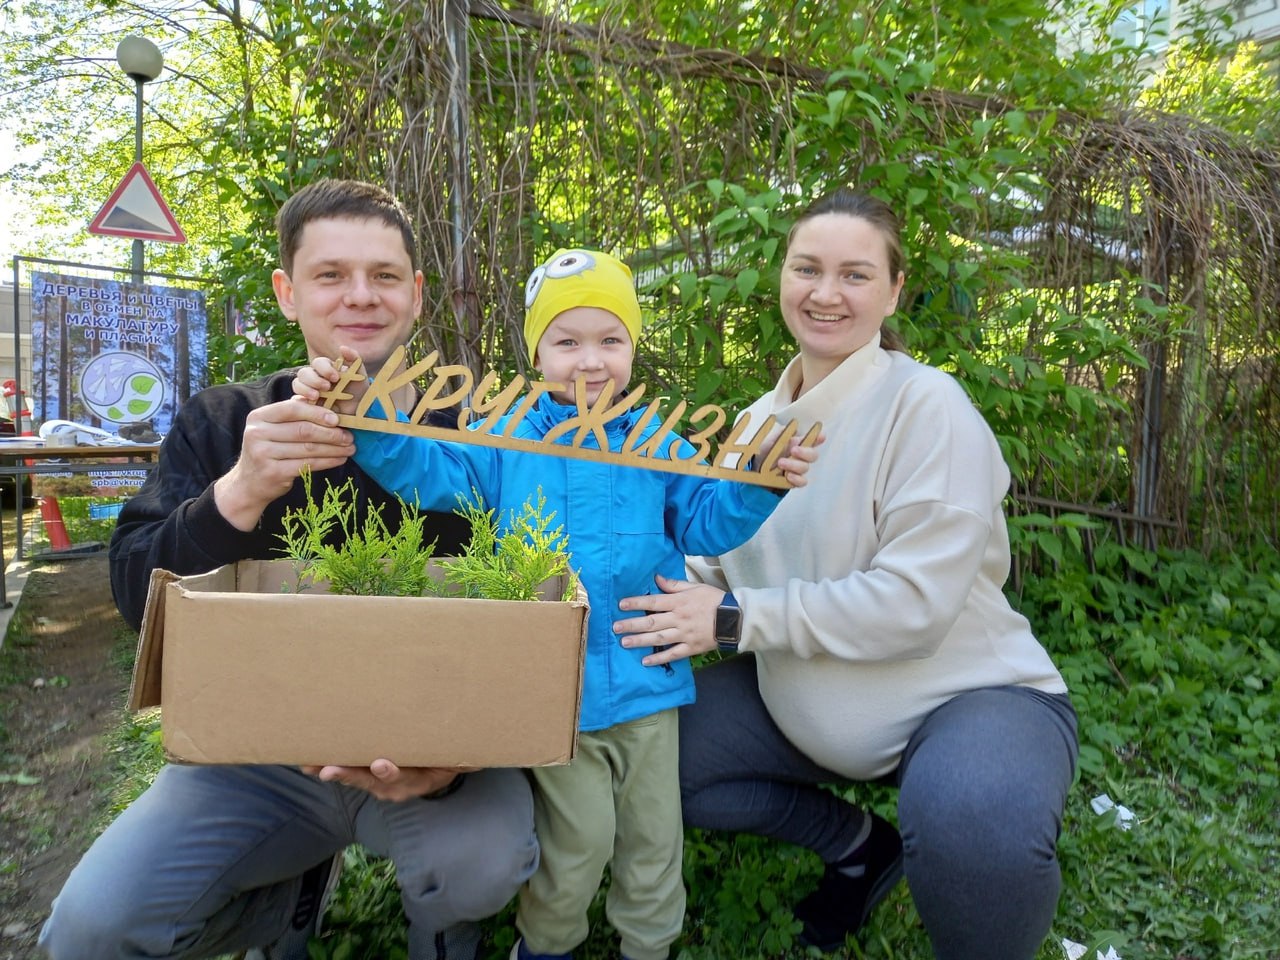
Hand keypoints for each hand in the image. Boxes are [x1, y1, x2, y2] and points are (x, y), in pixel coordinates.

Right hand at [211, 397, 354, 530]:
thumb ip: (292, 413)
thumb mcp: (272, 428)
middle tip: (349, 436)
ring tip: (349, 448)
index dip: (317, 413)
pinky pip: (308, 464)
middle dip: (331, 433)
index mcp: (258, 417)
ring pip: (308, 448)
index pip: (292, 409)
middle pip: (303, 430)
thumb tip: (323, 399)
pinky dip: (328, 461)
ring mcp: (263, 454)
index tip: (337, 419)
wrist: (249, 483)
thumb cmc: (268, 450)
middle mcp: (257, 433)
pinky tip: (340, 459)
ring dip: (334, 448)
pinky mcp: (273, 472)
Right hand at [293, 346, 366, 414]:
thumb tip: (342, 348)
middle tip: (327, 387)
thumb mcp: (359, 375)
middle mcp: (314, 377)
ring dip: (305, 389)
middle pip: (304, 372)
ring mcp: (308, 389)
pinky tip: (312, 403)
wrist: (356, 412)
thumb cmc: (357, 391)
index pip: (318, 363)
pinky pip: (296, 399)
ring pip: (297, 384)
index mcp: (325, 367)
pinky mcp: (305, 402)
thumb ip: (354, 359)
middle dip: (314, 379)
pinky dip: (302, 399)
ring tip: (317, 396)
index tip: (336, 378)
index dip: (325, 369)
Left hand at [302, 759, 475, 802]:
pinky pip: (349, 774)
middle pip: (372, 781)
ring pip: (357, 779)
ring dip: (334, 773)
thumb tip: (480, 754)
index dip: (392, 773)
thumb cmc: (448, 753)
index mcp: (420, 778)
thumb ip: (462, 756)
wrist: (442, 764)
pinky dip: (330, 768)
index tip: (381, 764)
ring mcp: (382, 784)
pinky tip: (308, 763)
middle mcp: (398, 786)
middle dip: (350, 775)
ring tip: (312, 767)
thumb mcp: (456, 755)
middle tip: (329, 770)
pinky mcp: (369, 777)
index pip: (406, 777)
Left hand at [613, 574, 724, 665]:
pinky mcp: (691, 648)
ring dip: (640, 641)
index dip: (636, 603)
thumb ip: (674, 585)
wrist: (735, 619)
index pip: (653, 602)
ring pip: (659, 638)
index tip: (621, 605)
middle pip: (651, 622)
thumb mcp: (695, 587)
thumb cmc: (714, 600)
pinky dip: (659, 658)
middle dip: (632, 625)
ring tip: (624, 642)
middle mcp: (679, 619)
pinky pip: (672, 654)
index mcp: (679, 602)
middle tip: (615, 627)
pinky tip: (645, 661)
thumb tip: (656, 578)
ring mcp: (684, 635)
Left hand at [761, 428, 824, 487]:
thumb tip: (793, 428)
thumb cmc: (766, 453)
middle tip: (794, 450)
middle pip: (813, 455)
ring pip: (805, 468)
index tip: (821, 436)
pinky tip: (788, 475)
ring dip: (794, 465)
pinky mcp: (795, 482)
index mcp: (797, 444)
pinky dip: (796, 479)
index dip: (818, 438)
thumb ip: (782, 433)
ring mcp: (798, 470)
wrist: (755, 469)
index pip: (812, 440)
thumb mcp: (771, 440)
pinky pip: (802, 482)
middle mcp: (801, 457)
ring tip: (780, 462)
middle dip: (805, 452)